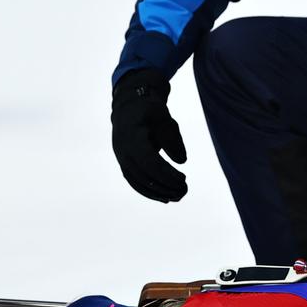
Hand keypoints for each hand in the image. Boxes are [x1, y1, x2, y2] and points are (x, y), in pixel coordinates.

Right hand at [112, 68, 187, 201]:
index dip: (166, 173)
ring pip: (138, 182)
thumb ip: (172, 138)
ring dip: (158, 193)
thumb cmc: (150, 111)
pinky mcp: (124, 164)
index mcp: (132, 137)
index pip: (149, 162)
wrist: (129, 108)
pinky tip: (165, 198)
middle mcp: (123, 151)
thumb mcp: (164, 119)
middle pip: (143, 175)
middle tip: (185, 191)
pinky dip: (150, 192)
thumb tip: (181, 161)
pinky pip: (135, 182)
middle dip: (165, 186)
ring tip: (178, 197)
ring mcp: (121, 159)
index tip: (184, 179)